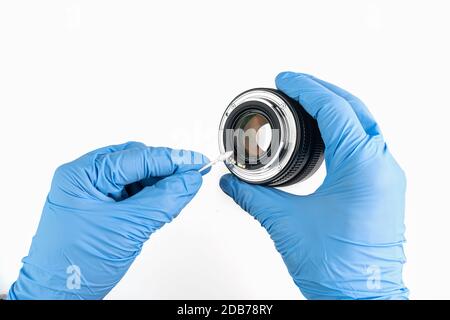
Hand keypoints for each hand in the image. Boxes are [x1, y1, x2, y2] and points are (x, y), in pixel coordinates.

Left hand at [8, 142, 208, 299]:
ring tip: (177, 196)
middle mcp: (86, 178)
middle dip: (164, 170)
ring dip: (159, 185)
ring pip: (136, 176)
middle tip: (191, 178)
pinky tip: (163, 205)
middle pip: (136, 161)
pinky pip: (133, 192)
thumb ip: (162, 201)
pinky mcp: (102, 206)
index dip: (171, 159)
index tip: (196, 162)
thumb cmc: (74, 267)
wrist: (58, 296)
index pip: (136, 157)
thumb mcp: (127, 229)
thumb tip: (188, 181)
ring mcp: (93, 192)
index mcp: (82, 175)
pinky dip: (151, 197)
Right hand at [220, 72, 407, 298]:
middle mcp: (381, 167)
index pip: (334, 108)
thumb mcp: (285, 223)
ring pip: (364, 124)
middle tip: (295, 85)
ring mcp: (387, 177)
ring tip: (307, 102)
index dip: (306, 88)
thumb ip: (252, 196)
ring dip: (337, 107)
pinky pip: (367, 144)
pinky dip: (346, 129)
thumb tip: (231, 181)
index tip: (286, 79)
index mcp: (361, 166)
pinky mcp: (384, 188)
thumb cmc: (337, 269)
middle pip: (354, 108)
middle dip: (322, 90)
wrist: (362, 299)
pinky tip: (327, 134)